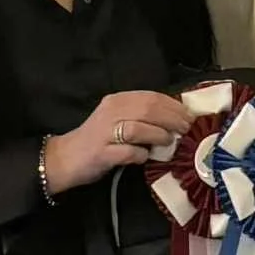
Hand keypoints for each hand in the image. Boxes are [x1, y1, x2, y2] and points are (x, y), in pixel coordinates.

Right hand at [45, 90, 192, 192]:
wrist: (65, 158)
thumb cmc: (98, 140)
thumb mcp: (119, 120)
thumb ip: (142, 117)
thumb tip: (175, 119)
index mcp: (117, 100)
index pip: (150, 97)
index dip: (173, 105)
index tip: (189, 115)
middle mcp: (110, 112)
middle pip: (148, 109)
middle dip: (172, 119)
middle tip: (186, 129)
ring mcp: (105, 133)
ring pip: (139, 128)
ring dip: (158, 135)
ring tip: (169, 142)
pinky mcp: (102, 153)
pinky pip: (128, 152)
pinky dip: (141, 155)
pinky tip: (145, 157)